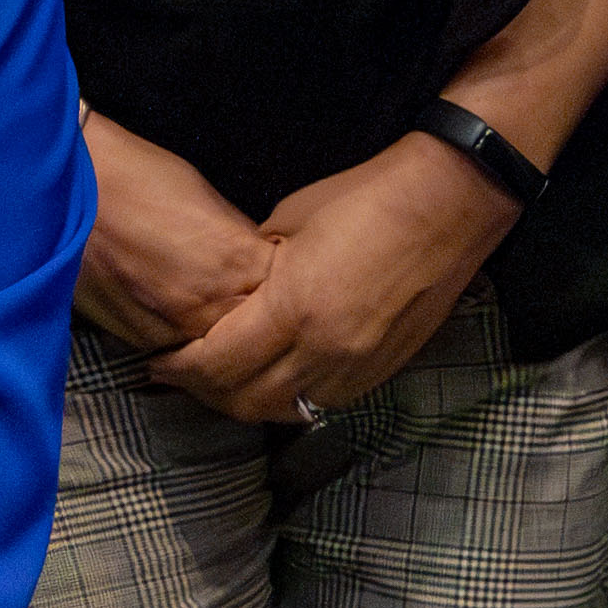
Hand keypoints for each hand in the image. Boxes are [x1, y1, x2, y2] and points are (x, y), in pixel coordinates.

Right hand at [71, 111, 273, 358]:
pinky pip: (178, 352)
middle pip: (258, 334)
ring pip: (218, 352)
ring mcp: (175, 330)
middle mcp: (213, 307)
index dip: (285, 292)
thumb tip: (258, 266)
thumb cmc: (140, 179)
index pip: (288, 298)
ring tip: (207, 310)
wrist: (69, 190)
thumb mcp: (211, 202)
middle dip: (257, 321)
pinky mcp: (141, 341)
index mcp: (241, 263)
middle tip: (247, 304)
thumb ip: (241, 245)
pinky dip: (181, 340)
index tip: (280, 283)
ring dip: (219, 338)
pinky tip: (172, 313)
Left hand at [150, 134, 519, 428]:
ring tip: (225, 382)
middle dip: (206, 392)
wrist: (447, 202)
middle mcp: (324, 348)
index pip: (217, 363)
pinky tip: (277, 379)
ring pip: (284, 409)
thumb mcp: (288, 221)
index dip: (181, 368)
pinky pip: (323, 401)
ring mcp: (357, 364)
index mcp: (292, 307)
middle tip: (184, 375)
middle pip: (245, 400)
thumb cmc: (364, 197)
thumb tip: (233, 293)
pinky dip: (291, 397)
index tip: (160, 362)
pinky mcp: (382, 368)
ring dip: (247, 401)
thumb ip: (254, 268)